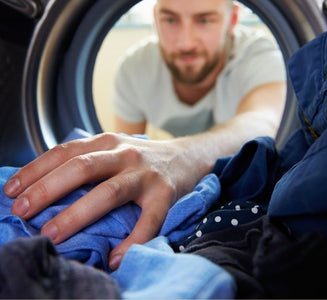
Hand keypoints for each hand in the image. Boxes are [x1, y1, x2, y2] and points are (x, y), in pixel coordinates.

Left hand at [3, 133, 204, 268]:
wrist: (185, 156)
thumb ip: (87, 159)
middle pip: (82, 168)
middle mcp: (125, 153)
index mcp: (107, 142)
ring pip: (109, 193)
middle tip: (22, 213)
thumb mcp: (113, 148)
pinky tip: (115, 258)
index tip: (11, 191)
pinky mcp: (165, 193)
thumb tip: (45, 185)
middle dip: (47, 190)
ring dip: (78, 215)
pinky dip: (131, 242)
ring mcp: (145, 174)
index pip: (65, 152)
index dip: (35, 170)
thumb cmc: (142, 158)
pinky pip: (147, 222)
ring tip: (53, 235)